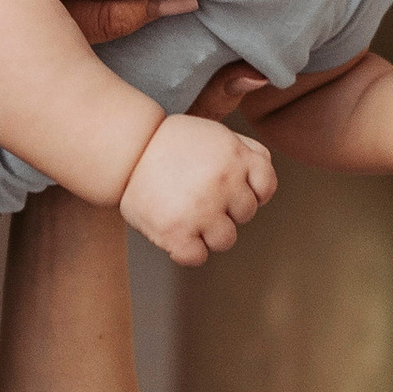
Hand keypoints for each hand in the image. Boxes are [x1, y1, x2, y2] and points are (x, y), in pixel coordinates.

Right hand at [119, 111, 277, 261]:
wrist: (126, 149)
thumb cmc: (172, 143)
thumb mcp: (216, 133)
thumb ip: (247, 151)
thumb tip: (264, 179)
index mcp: (236, 157)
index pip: (266, 187)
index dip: (252, 192)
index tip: (230, 189)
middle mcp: (224, 184)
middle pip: (245, 215)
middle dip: (226, 208)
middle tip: (198, 196)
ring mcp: (201, 210)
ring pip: (225, 240)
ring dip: (208, 232)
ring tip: (185, 214)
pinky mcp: (176, 232)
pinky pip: (196, 257)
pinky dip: (186, 250)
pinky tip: (174, 232)